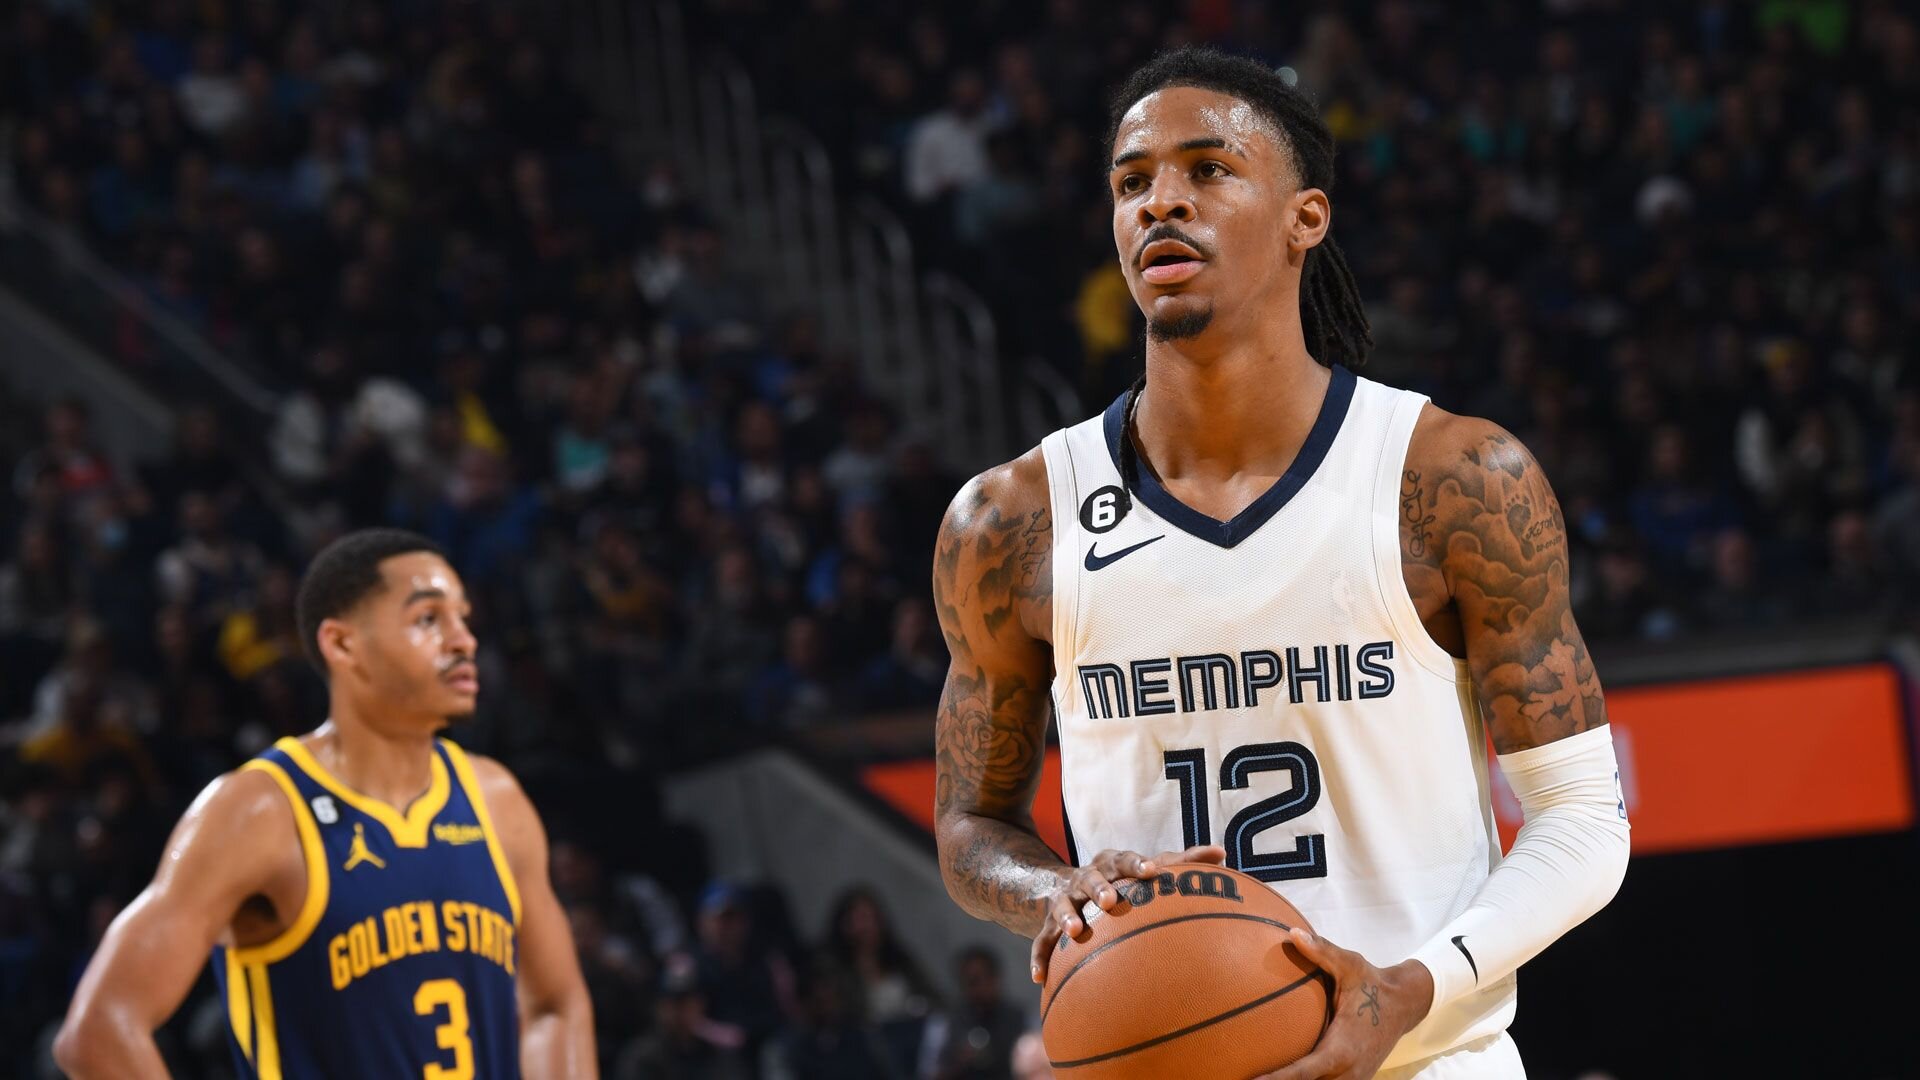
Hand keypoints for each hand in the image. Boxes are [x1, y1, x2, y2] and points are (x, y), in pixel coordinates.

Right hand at [1030, 844, 1224, 982]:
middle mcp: (1084, 879)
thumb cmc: (1120, 880)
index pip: (1123, 859)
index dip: (1136, 863)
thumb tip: (1221, 852)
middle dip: (1099, 887)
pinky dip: (1039, 957)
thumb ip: (1182, 862)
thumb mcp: (1145, 869)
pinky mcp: (1049, 925)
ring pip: (1062, 906)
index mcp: (1110, 864)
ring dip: (1068, 916)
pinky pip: (1041, 942)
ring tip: (1076, 931)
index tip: (1152, 870)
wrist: (1067, 886)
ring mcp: (1065, 901)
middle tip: (1110, 900)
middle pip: (1090, 878)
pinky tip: (1040, 978)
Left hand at [1257, 928, 1434, 1079]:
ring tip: (1257, 1079)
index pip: (1304, 1073)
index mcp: (1342, 1049)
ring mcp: (1353, 1079)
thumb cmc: (1373, 983)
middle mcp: (1348, 1071)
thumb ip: (1322, 951)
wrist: (1405, 1003)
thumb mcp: (1350, 964)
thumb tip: (1292, 932)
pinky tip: (1279, 1076)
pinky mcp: (1353, 1078)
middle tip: (1244, 1078)